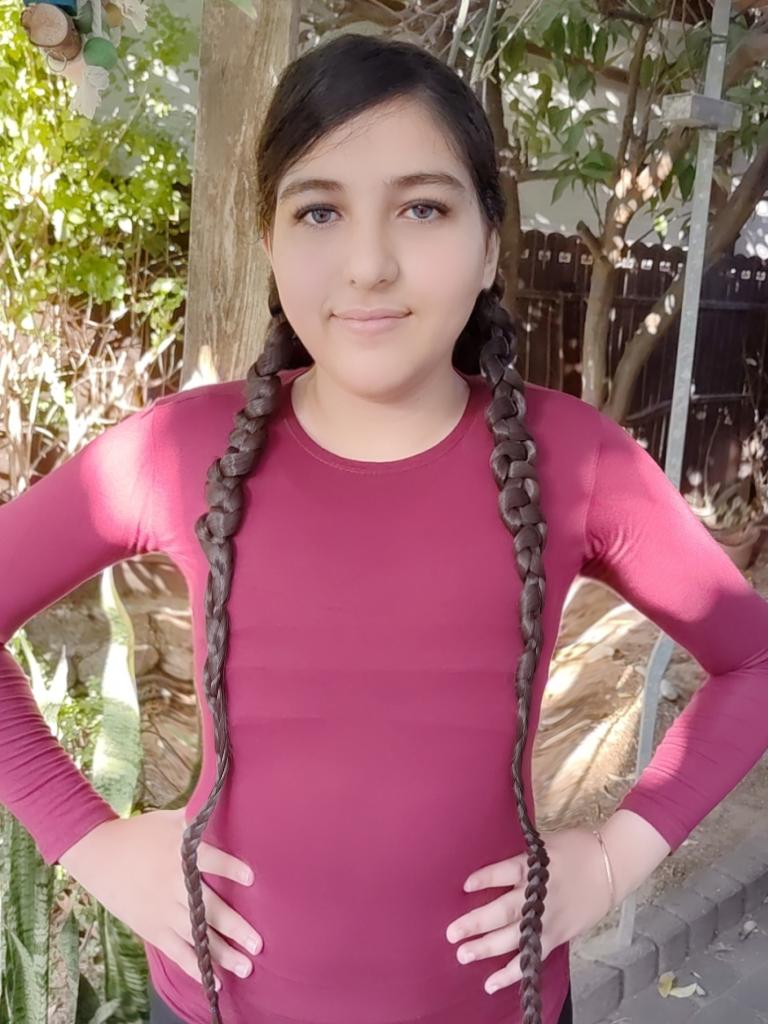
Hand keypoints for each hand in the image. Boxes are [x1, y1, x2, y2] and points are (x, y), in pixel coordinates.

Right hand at [58, 808, 263, 989]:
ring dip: (222, 953)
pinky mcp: (152, 928)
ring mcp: (162, 910)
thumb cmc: (141, 832)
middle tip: (259, 942)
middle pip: (207, 908)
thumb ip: (198, 817)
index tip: (251, 877)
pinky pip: (177, 951)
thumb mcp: (171, 819)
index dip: (230, 868)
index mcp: (179, 853)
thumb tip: (225, 794)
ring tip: (247, 965)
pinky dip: (196, 966)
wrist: (99, 855)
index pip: (209, 860)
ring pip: (196, 936)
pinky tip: (217, 980)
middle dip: (235, 927)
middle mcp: (173, 884)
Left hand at [444, 826, 612, 994]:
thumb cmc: (575, 848)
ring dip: (486, 948)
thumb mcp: (544, 844)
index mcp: (535, 866)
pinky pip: (531, 957)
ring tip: (463, 954)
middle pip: (503, 911)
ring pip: (513, 938)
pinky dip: (511, 972)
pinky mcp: (556, 936)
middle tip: (452, 933)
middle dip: (476, 923)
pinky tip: (491, 982)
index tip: (465, 886)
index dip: (484, 879)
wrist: (611, 864)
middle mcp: (540, 894)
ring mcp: (548, 919)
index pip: (504, 873)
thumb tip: (491, 871)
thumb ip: (520, 859)